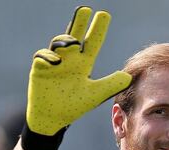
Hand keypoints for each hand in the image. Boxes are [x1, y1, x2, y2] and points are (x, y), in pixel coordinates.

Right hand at [26, 6, 131, 135]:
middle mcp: (69, 60)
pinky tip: (55, 61)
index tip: (104, 15)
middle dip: (79, 22)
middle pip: (74, 36)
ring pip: (58, 44)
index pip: (92, 43)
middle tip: (85, 9)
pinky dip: (48, 57)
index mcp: (82, 64)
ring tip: (73, 43)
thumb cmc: (73, 106)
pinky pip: (42, 57)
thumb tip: (128, 76)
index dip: (97, 30)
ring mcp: (54, 63)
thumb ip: (110, 84)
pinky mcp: (39, 70)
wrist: (53, 119)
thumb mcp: (95, 95)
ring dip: (65, 40)